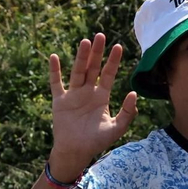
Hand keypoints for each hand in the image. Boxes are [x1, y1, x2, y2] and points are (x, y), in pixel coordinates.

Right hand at [48, 33, 139, 179]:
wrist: (76, 152)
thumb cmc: (96, 142)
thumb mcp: (116, 128)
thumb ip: (128, 112)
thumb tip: (133, 93)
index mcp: (101, 96)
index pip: (108, 74)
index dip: (113, 61)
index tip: (118, 47)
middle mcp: (87, 92)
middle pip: (92, 68)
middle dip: (97, 53)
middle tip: (100, 36)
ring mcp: (73, 95)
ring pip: (77, 71)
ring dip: (80, 57)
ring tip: (84, 42)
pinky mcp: (60, 101)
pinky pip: (56, 83)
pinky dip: (54, 71)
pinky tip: (53, 57)